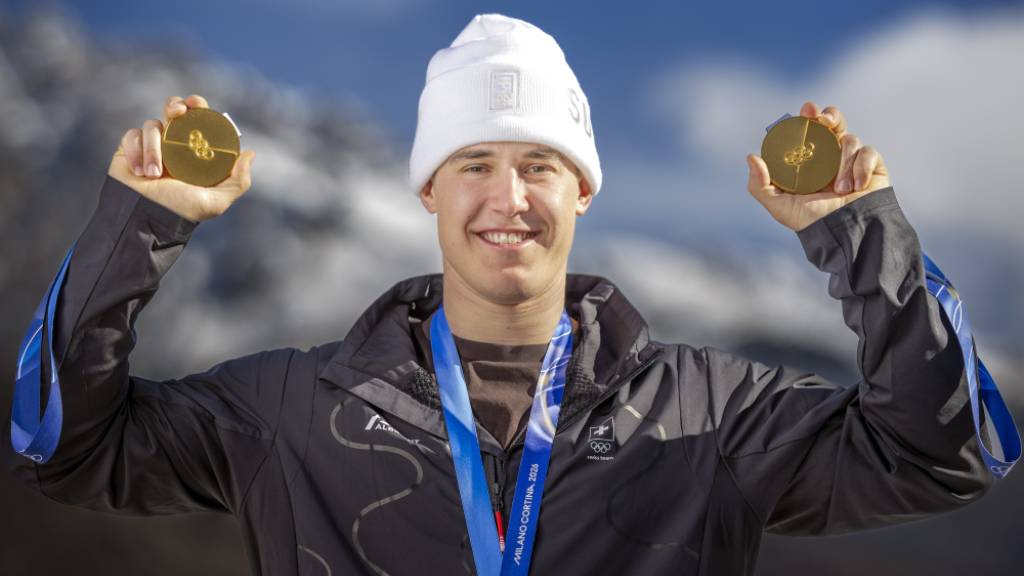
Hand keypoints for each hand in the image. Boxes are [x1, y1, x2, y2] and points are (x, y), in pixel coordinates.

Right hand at [108, 94, 255, 222]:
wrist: (147, 218)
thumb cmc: (181, 211)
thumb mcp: (216, 200)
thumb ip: (238, 180)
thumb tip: (249, 154)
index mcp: (194, 152)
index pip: (198, 120)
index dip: (198, 107)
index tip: (197, 105)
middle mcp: (173, 145)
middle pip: (173, 110)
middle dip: (175, 105)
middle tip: (177, 113)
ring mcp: (151, 146)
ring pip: (152, 125)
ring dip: (154, 147)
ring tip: (154, 174)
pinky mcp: (129, 148)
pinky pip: (132, 136)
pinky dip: (136, 151)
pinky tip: (139, 172)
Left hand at [746, 100, 889, 231]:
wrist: (845, 235)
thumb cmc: (812, 221)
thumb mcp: (779, 206)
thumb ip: (761, 185)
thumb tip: (751, 156)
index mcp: (809, 160)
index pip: (808, 130)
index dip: (808, 116)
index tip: (806, 110)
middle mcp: (830, 156)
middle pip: (833, 122)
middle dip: (829, 115)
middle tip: (823, 121)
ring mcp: (852, 159)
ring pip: (850, 139)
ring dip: (843, 162)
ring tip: (840, 189)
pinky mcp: (873, 166)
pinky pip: (869, 152)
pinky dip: (862, 167)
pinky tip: (857, 186)